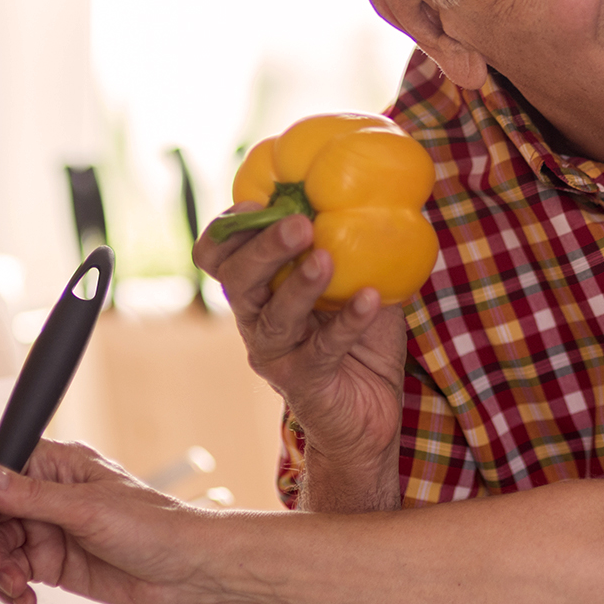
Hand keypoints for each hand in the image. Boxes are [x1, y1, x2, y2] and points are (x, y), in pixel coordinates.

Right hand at [0, 437, 221, 603]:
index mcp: (60, 466)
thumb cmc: (157, 526)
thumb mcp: (90, 509)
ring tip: (15, 586)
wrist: (188, 570)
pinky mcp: (55, 562)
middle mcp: (50, 495)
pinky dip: (13, 588)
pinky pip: (16, 573)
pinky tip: (27, 598)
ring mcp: (51, 529)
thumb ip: (34, 496)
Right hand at [194, 208, 407, 503]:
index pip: (220, 256)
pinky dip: (348, 322)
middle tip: (299, 224)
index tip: (255, 202)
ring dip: (299, 286)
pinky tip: (370, 299)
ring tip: (325, 259)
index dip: (228, 229)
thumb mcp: (357, 282)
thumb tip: (383, 189)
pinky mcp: (305, 383)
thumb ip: (356, 245)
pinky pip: (323, 349)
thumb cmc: (361, 341)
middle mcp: (256, 321)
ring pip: (273, 317)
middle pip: (238, 280)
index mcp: (259, 290)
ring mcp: (277, 355)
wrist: (371, 414)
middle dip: (264, 248)